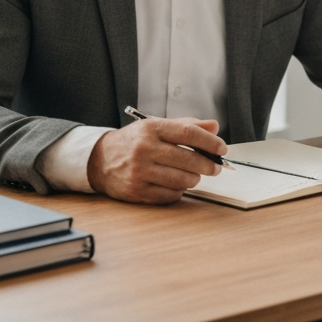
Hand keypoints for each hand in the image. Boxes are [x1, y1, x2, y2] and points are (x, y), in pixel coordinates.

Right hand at [87, 117, 226, 203]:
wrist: (99, 160)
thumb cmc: (134, 142)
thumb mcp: (156, 127)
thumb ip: (186, 125)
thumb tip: (214, 126)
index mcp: (151, 129)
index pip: (188, 133)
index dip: (210, 142)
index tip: (222, 148)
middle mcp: (144, 149)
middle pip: (188, 159)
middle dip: (208, 165)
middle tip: (215, 167)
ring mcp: (139, 171)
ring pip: (182, 180)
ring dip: (194, 179)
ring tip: (192, 175)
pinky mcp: (137, 191)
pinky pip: (170, 195)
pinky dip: (178, 191)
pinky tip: (175, 183)